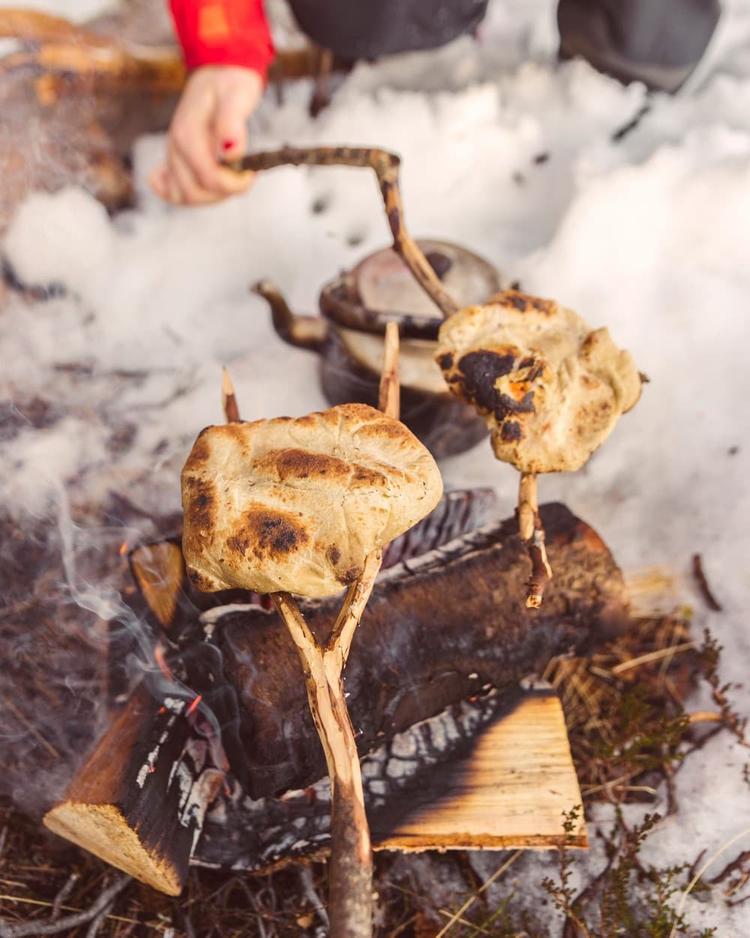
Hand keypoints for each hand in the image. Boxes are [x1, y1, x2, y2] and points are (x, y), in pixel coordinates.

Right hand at [150, 65, 262, 204]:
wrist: (218, 71)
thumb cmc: (231, 83)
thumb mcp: (237, 96)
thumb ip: (231, 123)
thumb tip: (231, 151)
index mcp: (188, 134)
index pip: (208, 179)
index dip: (235, 185)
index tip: (253, 173)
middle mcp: (175, 147)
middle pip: (194, 193)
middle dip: (224, 192)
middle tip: (243, 174)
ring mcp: (173, 154)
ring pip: (184, 196)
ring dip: (212, 196)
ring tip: (230, 178)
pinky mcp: (175, 159)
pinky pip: (171, 190)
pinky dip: (186, 196)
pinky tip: (204, 187)